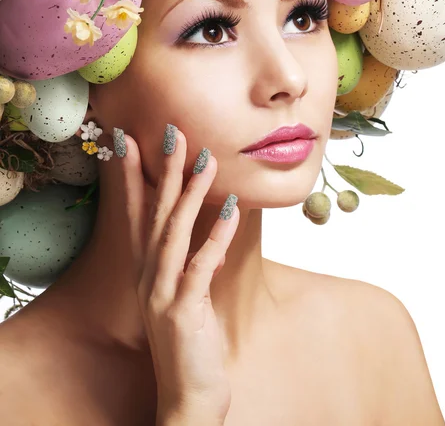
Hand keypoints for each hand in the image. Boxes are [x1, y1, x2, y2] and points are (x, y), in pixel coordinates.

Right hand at [114, 125, 239, 422]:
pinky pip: (200, 266)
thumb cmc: (190, 343)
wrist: (187, 398)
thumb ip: (194, 259)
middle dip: (163, 171)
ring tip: (206, 160)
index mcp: (147, 271)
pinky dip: (215, 236)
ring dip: (191, 194)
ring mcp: (161, 294)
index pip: (137, 215)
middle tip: (172, 132)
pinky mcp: (181, 311)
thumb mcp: (187, 296)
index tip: (130, 141)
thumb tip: (214, 224)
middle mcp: (147, 277)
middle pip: (154, 214)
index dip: (131, 177)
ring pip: (173, 233)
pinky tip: (231, 209)